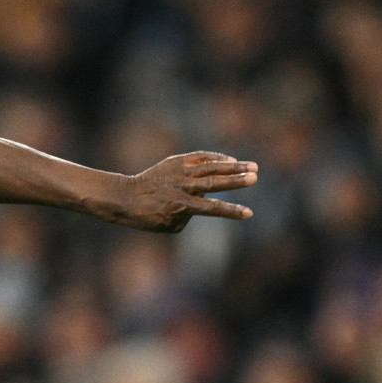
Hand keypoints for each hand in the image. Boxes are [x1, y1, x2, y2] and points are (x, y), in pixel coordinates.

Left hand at [111, 152, 257, 232]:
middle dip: (236, 180)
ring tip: (252, 166)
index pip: (213, 209)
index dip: (232, 211)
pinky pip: (199, 157)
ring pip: (211, 167)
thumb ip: (190, 215)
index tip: (249, 213)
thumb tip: (203, 199)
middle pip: (215, 183)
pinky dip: (215, 158)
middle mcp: (184, 188)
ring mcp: (180, 172)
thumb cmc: (148, 217)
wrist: (126, 197)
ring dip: (233, 166)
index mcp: (183, 206)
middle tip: (255, 177)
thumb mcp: (170, 225)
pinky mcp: (176, 162)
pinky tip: (229, 160)